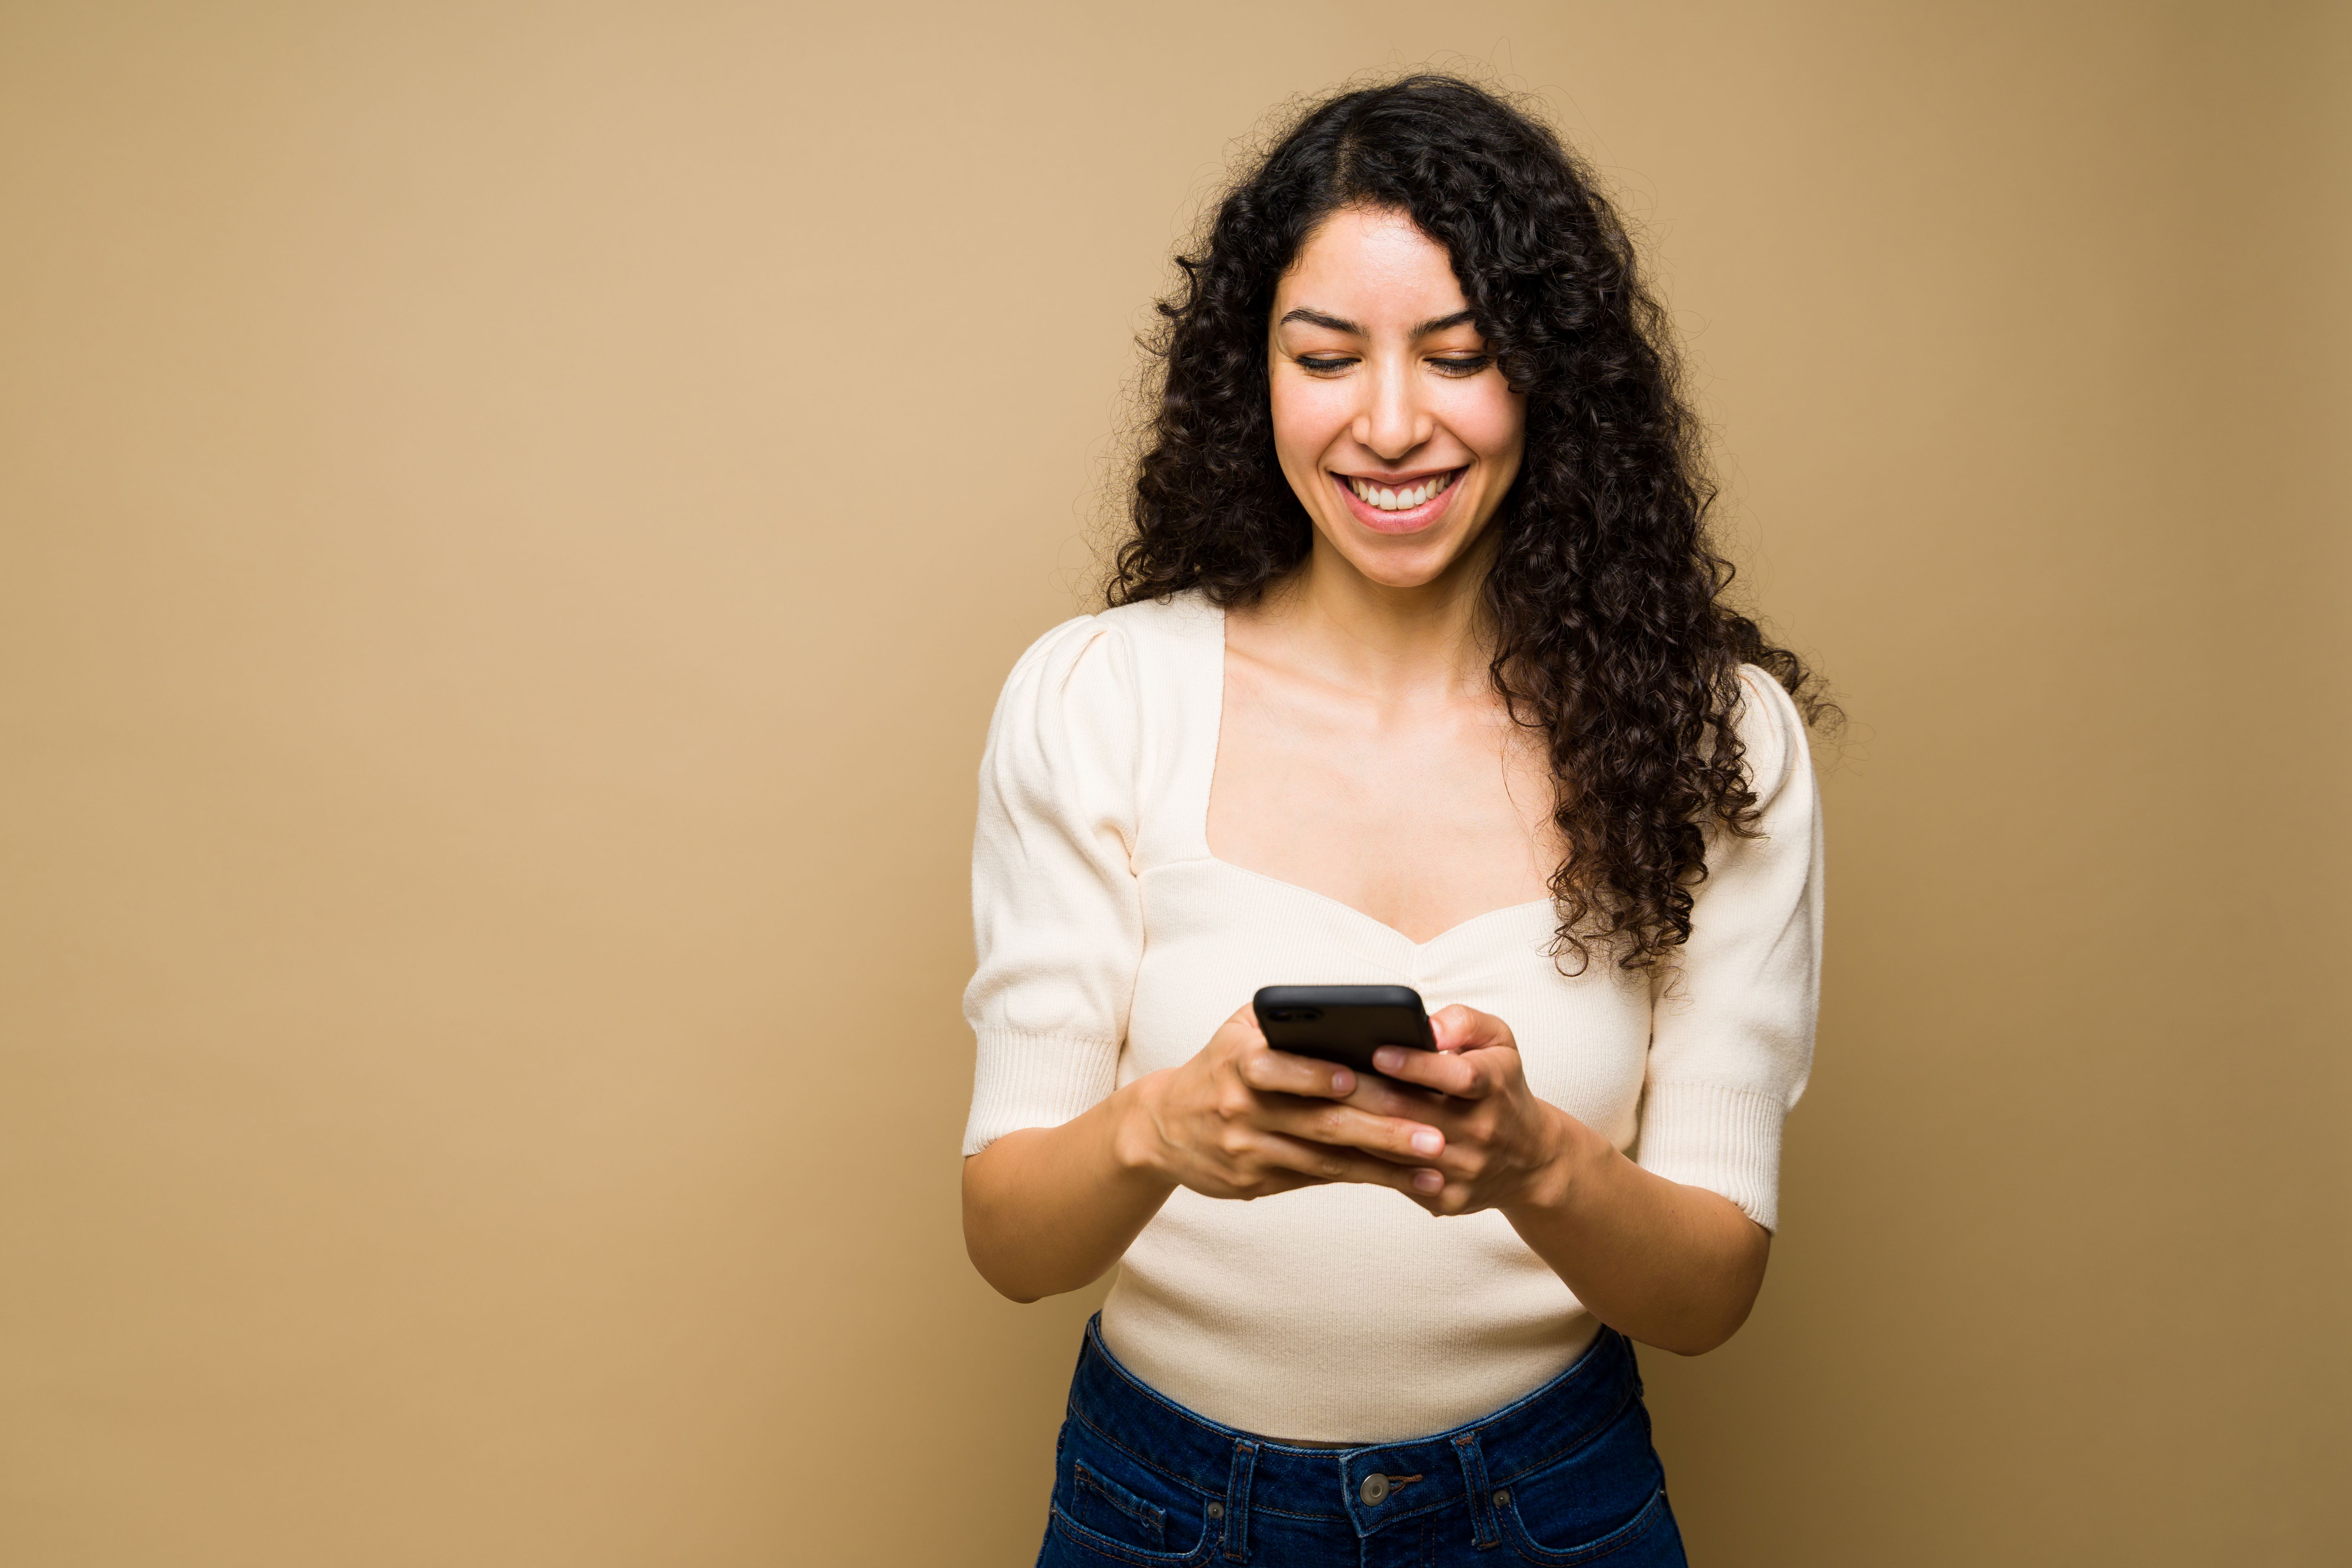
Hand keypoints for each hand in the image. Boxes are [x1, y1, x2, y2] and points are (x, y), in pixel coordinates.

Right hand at [1118, 1005, 1449, 1202]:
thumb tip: (1358, 1019)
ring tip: (1436, 1164)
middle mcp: (1241, 1106)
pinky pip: (1320, 1178)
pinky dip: (1367, 1179)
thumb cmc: (1221, 1066)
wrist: (1163, 1127)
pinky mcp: (1257, 1182)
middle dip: (1382, 1129)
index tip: (1360, 1078)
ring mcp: (1249, 1149)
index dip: (1317, 1075)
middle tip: (1434, 1135)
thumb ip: (1287, 1018)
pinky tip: (1408, 1181)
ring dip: (1385, 1164)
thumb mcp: (1239, 1030)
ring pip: (1327, 1158)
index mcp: (1238, 1059)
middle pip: (1320, 1121)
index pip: (1277, 1067)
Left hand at [1345, 1004, 1588, 1216]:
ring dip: (1354, 1129)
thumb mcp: (1499, 1042)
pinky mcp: (1447, 1199)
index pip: (1459, 1077)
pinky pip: (1395, 1179)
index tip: (1377, 1051)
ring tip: (1315, 1105)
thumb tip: (1429, 1026)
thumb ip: (1465, 1022)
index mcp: (1495, 1088)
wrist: (1530, 1159)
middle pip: (1415, 1114)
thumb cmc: (1501, 1087)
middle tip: (1324, 1074)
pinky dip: (1362, 1161)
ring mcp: (1465, 1171)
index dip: (1416, 1066)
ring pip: (1397, 1150)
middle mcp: (1483, 1132)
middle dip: (1365, 1093)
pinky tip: (1330, 1142)